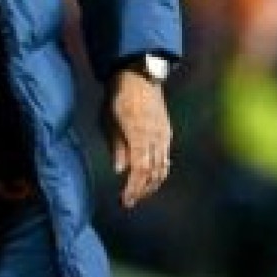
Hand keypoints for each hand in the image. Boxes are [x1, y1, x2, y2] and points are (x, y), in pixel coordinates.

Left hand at [104, 70, 172, 207]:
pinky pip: (165, 158)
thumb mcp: (109, 119)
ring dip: (151, 184)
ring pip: (163, 167)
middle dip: (141, 190)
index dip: (133, 188)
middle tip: (129, 201)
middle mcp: (155, 136)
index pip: (140, 169)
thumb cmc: (118, 96)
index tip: (125, 200)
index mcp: (139, 133)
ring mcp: (164, 134)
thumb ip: (116, 145)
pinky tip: (150, 178)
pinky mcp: (167, 132)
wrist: (139, 75)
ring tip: (139, 193)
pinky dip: (159, 172)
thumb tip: (120, 170)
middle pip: (153, 172)